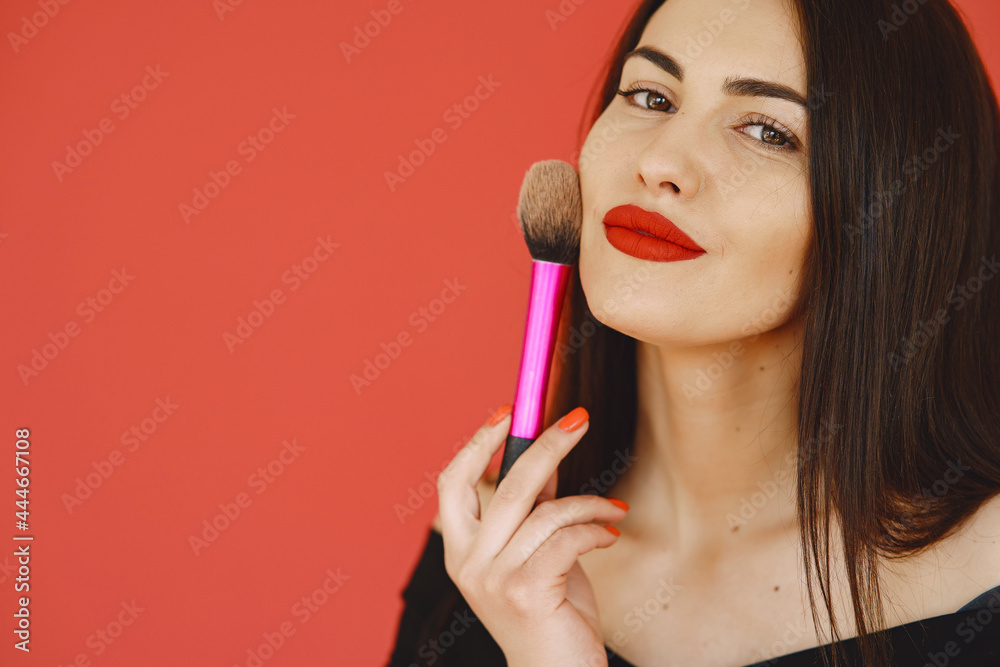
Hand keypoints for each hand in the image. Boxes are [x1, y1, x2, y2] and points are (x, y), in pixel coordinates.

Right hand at [436, 404, 626, 666]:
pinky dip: (595, 528)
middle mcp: (467, 563)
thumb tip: (545, 454)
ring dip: (589, 502)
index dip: (479, 441)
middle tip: (580, 418)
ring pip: (546, 511)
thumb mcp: (536, 552)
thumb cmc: (551, 613)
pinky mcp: (524, 591)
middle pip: (507, 484)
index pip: (452, 482)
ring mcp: (492, 579)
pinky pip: (566, 537)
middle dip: (548, 444)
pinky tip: (610, 532)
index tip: (509, 410)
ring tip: (613, 510)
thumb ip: (533, 508)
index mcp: (461, 550)